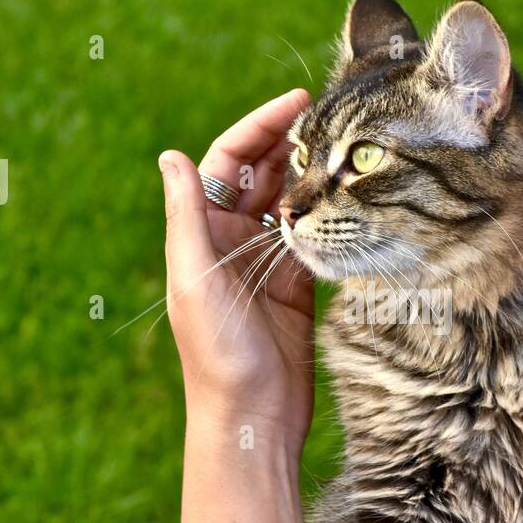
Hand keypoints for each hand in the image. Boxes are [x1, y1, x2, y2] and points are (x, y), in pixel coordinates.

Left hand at [160, 89, 313, 452]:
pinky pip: (313, 237)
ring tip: (346, 150)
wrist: (251, 418)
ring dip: (312, 174)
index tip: (297, 103)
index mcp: (201, 234)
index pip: (227, 162)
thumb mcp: (195, 280)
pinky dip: (329, 215)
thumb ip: (186, 217)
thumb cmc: (215, 355)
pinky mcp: (297, 287)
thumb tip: (171, 156)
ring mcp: (266, 264)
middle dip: (291, 142)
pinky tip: (352, 196)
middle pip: (261, 175)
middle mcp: (231, 242)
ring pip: (290, 202)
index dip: (258, 128)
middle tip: (332, 120)